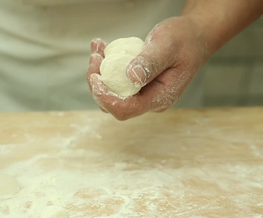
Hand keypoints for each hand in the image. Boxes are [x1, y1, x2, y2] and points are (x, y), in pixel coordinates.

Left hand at [86, 16, 207, 119]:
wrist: (193, 36)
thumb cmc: (184, 39)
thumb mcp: (168, 45)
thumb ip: (151, 62)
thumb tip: (132, 78)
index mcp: (160, 97)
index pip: (126, 109)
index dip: (106, 98)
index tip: (95, 78)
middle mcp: (149, 100)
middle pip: (114, 103)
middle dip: (98, 83)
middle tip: (95, 56)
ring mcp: (142, 94)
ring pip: (111, 93)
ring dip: (98, 73)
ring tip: (97, 49)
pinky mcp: (135, 86)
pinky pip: (114, 82)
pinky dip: (104, 67)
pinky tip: (101, 48)